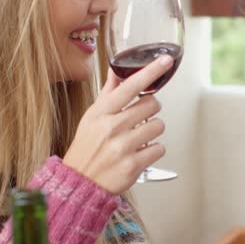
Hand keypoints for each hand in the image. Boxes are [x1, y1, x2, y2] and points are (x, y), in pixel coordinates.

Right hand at [63, 55, 173, 194]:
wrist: (79, 182)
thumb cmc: (87, 147)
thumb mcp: (92, 116)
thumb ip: (108, 93)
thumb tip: (117, 71)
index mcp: (101, 112)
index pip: (130, 85)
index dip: (150, 71)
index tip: (165, 60)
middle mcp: (111, 127)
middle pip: (152, 104)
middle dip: (151, 110)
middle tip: (140, 118)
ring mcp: (122, 146)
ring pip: (158, 126)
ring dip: (153, 131)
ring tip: (139, 138)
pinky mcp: (133, 165)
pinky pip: (159, 148)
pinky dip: (153, 151)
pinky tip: (140, 153)